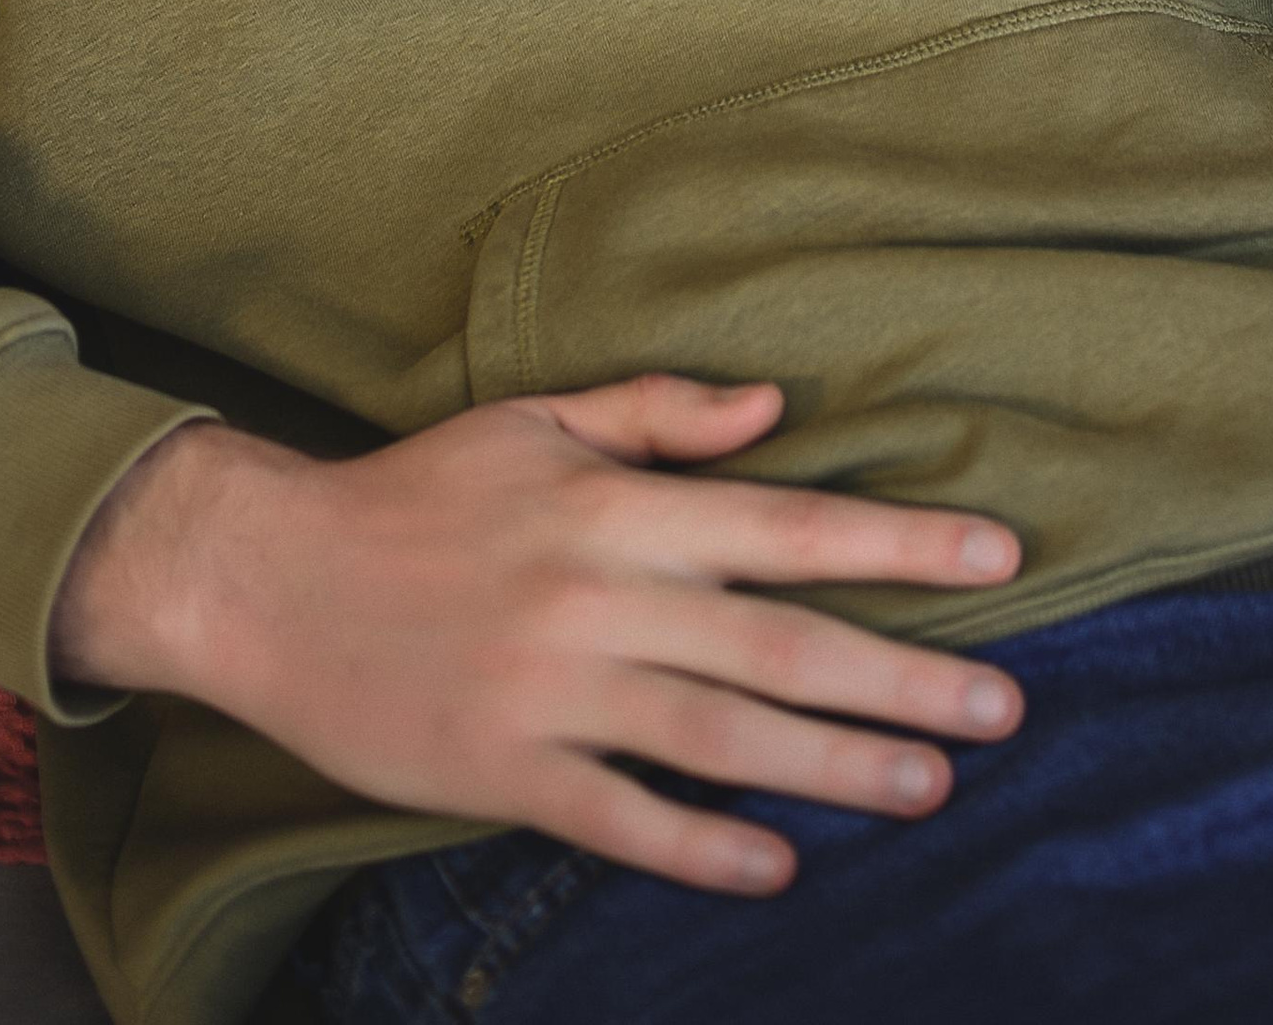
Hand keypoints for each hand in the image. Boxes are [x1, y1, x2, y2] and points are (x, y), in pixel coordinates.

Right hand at [52, 378, 1025, 893]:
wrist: (268, 578)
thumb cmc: (416, 492)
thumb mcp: (538, 420)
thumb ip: (662, 414)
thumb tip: (776, 407)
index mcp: (619, 507)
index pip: (792, 523)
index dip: (903, 541)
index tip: (1001, 558)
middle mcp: (602, 597)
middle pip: (783, 644)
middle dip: (905, 678)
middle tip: (1004, 710)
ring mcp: (554, 690)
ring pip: (724, 738)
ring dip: (837, 768)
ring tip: (930, 788)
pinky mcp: (503, 770)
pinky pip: (622, 816)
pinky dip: (705, 847)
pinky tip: (779, 866)